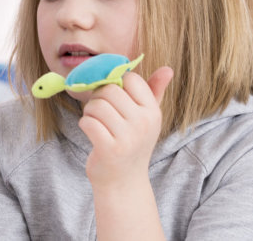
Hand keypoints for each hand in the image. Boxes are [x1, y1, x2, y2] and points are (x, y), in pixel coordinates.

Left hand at [79, 67, 174, 186]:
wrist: (123, 183)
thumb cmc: (132, 144)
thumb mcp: (147, 118)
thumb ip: (154, 91)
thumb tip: (167, 68)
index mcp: (153, 111)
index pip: (130, 78)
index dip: (117, 85)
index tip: (115, 99)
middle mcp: (144, 123)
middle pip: (109, 90)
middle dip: (98, 98)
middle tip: (101, 113)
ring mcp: (127, 137)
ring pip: (95, 105)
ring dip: (89, 113)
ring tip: (96, 123)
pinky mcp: (109, 149)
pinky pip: (87, 122)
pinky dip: (84, 125)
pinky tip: (92, 133)